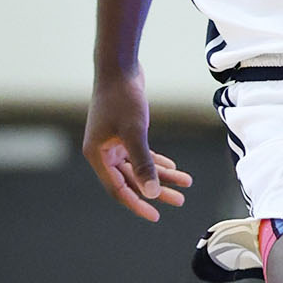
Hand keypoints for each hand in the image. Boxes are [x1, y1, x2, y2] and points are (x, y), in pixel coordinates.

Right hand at [83, 68, 192, 221]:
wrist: (119, 67)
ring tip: (185, 184)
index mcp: (97, 155)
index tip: (156, 215)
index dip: (137, 204)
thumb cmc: (122, 97)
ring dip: (161, 175)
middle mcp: (102, 152)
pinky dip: (156, 161)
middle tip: (179, 201)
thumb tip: (151, 192)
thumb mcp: (135, 131)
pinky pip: (140, 154)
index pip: (118, 189)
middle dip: (156, 190)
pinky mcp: (123, 132)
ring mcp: (112, 142)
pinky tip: (173, 168)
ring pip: (139, 167)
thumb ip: (143, 163)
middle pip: (131, 180)